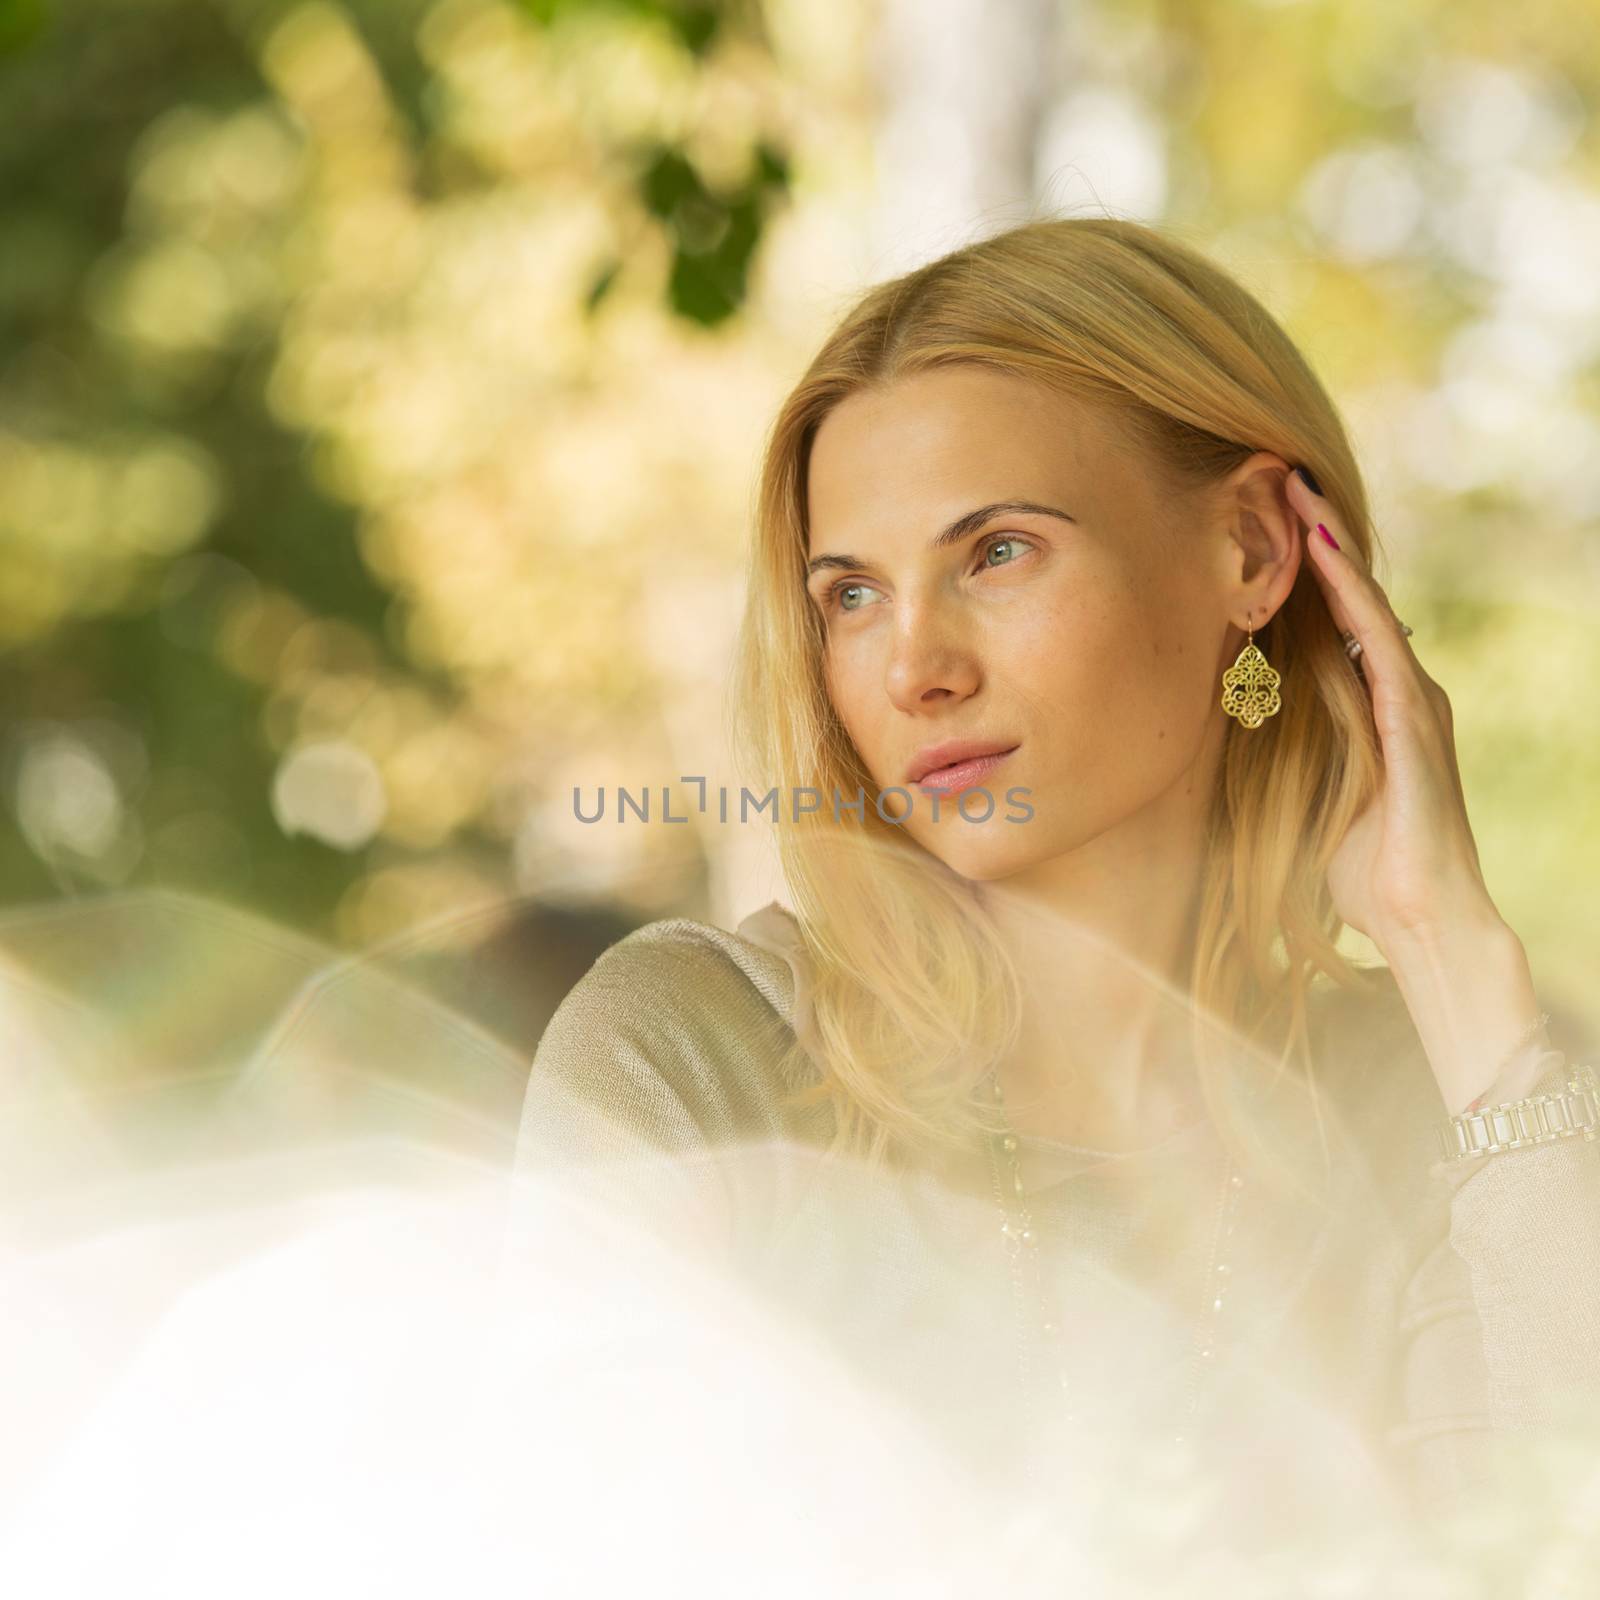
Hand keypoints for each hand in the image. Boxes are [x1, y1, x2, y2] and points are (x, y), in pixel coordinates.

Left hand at [1286, 471, 1499, 950]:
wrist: (1422, 919)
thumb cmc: (1361, 869)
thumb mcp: (1311, 795)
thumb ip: (1289, 754)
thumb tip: (1238, 732)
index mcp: (1377, 708)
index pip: (1338, 622)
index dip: (1304, 569)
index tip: (1265, 520)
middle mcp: (1401, 691)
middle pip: (1353, 597)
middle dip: (1318, 536)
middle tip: (1277, 475)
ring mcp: (1412, 700)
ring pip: (1365, 604)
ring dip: (1330, 546)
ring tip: (1294, 490)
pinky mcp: (1413, 719)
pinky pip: (1376, 641)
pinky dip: (1349, 595)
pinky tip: (1322, 554)